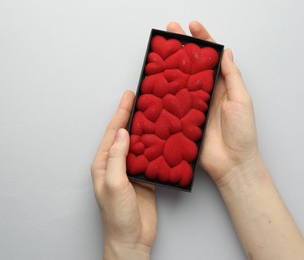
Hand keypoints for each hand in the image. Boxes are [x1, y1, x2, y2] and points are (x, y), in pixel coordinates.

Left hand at [91, 91, 156, 259]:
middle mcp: (115, 164)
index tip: (129, 96)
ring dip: (147, 128)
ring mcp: (131, 170)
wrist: (131, 239)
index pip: (113, 133)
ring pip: (139, 143)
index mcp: (103, 164)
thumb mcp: (114, 184)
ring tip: (155, 111)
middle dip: (133, 115)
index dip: (121, 113)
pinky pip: (150, 157)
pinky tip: (163, 136)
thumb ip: (117, 158)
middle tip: (143, 97)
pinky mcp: (145, 178)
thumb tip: (123, 133)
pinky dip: (157, 145)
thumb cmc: (117, 216)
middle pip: (126, 134)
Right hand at [166, 21, 262, 186]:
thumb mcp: (241, 100)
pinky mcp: (181, 119)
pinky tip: (155, 81)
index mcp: (221, 85)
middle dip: (180, 47)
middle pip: (190, 65)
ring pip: (178, 81)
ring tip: (159, 51)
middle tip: (170, 31)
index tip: (192, 26)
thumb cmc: (241, 133)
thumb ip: (232, 76)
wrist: (231, 163)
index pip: (211, 57)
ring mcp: (191, 105)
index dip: (202, 40)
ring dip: (169, 65)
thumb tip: (225, 52)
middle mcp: (204, 93)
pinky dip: (162, 92)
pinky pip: (170, 103)